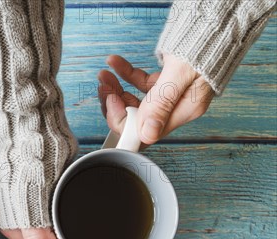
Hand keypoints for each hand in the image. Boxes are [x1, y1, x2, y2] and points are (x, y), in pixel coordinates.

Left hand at [98, 54, 214, 144]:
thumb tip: (147, 133)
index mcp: (184, 111)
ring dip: (117, 88)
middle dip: (116, 104)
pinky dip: (127, 74)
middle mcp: (177, 106)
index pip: (146, 131)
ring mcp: (171, 93)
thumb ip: (162, 103)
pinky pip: (141, 83)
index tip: (112, 102)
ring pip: (136, 100)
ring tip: (105, 75)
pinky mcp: (167, 80)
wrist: (219, 20)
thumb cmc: (207, 43)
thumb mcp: (182, 73)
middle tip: (104, 88)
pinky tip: (116, 63)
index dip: (124, 121)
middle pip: (137, 118)